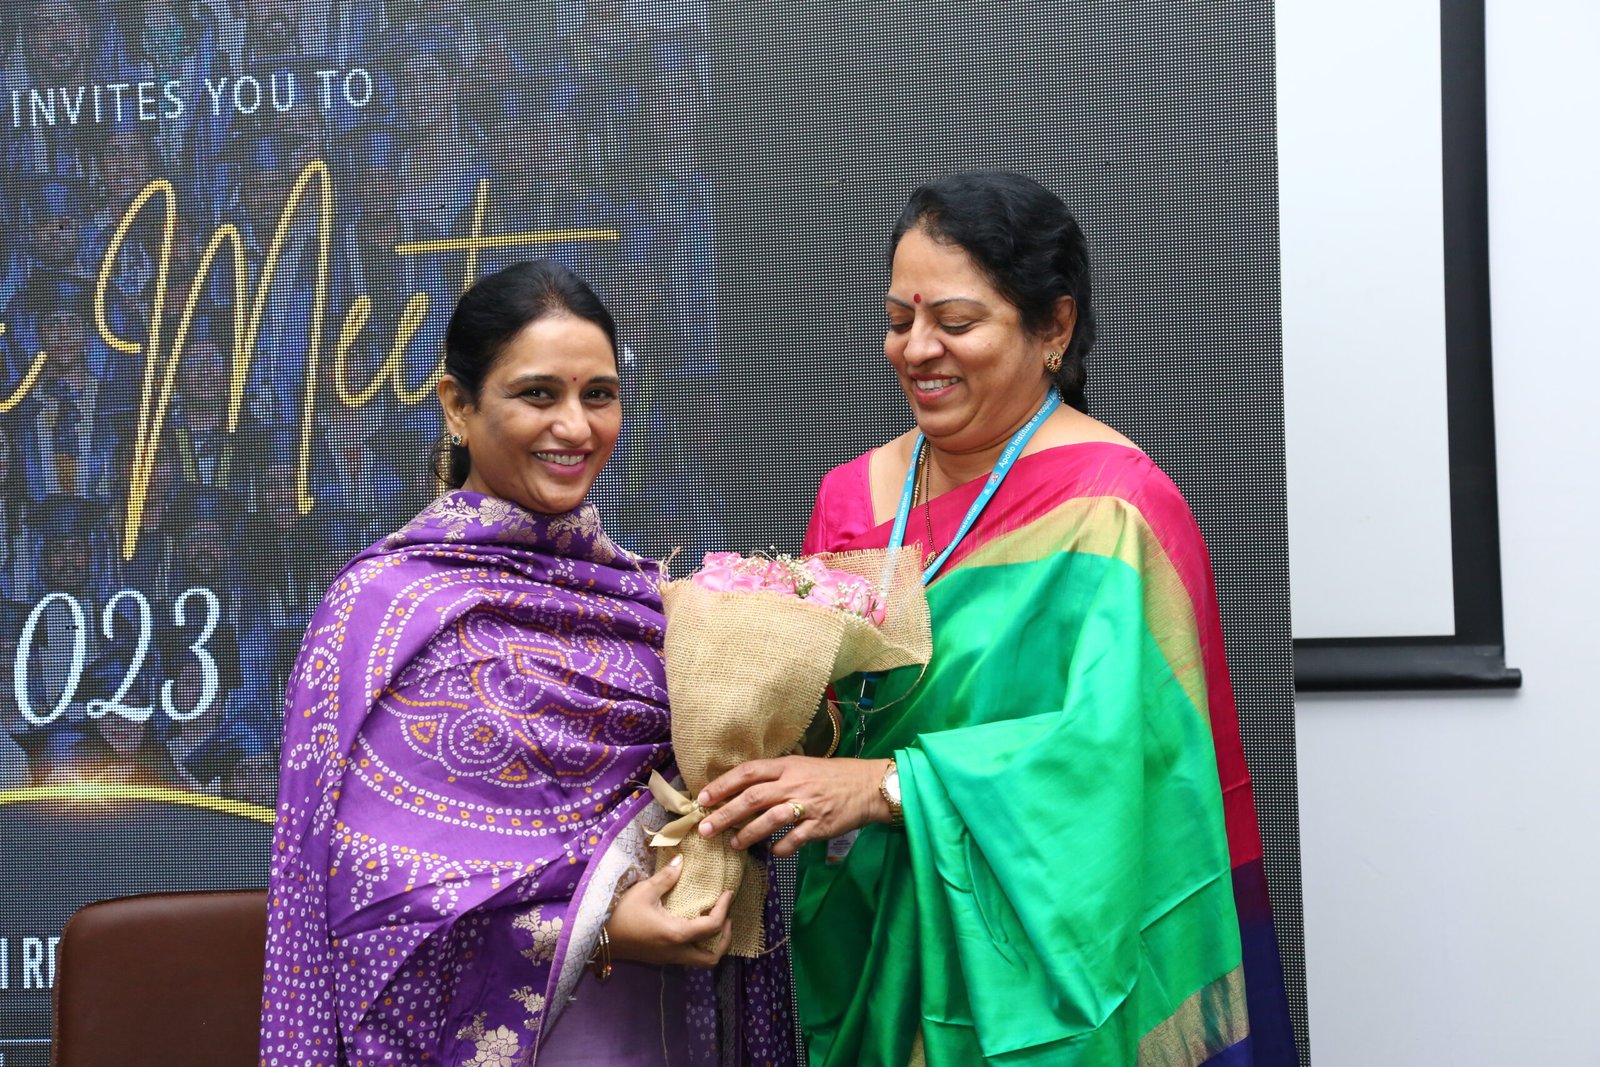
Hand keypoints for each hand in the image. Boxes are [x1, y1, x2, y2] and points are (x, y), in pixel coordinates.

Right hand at [604, 856, 732, 967]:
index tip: (728, 893)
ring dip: (711, 944)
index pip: (712, 926)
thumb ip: (666, 878)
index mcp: (676, 934)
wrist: (596, 938)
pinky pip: (686, 956)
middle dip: (724, 940)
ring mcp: (667, 959)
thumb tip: (681, 861)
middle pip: (711, 958)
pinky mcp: (659, 958)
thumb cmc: (620, 914)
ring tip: (711, 922)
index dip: (724, 909)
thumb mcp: (644, 891)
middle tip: (726, 918)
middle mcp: (675, 952)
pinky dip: (696, 945)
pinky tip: (690, 926)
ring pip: (699, 961)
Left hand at [696, 755, 891, 857]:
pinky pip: (794, 840)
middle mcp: (794, 783)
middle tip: (705, 829)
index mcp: (787, 765)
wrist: (868, 786)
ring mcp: (807, 805)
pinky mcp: (820, 825)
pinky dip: (780, 848)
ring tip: (734, 844)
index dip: (723, 785)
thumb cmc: (832, 776)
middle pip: (752, 798)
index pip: (748, 772)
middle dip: (725, 814)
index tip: (703, 799)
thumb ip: (776, 776)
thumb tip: (742, 789)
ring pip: (770, 820)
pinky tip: (772, 853)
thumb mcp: (802, 766)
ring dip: (747, 834)